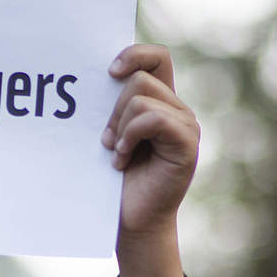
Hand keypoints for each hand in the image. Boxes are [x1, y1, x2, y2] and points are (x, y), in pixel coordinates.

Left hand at [102, 44, 197, 276]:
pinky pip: (152, 119)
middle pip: (140, 78)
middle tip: (107, 141)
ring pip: (141, 98)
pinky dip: (130, 138)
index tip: (108, 72)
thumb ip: (110, 108)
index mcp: (159, 102)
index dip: (134, 54)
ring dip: (119, 128)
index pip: (156, 57)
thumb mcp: (109, 136)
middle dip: (113, 109)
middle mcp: (176, 109)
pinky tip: (122, 160)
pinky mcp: (186, 144)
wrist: (129, 221)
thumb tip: (90, 76)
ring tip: (116, 154)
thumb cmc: (113, 182)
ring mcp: (185, 125)